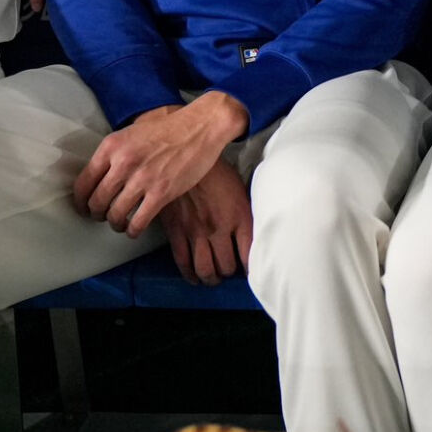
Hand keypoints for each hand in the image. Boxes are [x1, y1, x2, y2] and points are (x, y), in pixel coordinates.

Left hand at [73, 92, 248, 235]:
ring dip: (115, 223)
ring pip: (115, 214)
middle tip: (102, 216)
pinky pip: (138, 221)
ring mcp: (143, 179)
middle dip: (97, 214)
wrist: (200, 126)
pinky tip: (134, 229)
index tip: (84, 207)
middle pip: (97, 201)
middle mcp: (123, 163)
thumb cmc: (168, 127)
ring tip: (119, 223)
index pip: (83, 183)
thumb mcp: (132, 131)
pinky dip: (133, 230)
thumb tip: (100, 173)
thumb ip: (115, 152)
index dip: (81, 201)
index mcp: (112, 146)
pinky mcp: (162, 192)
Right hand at [159, 161, 254, 284]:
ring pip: (205, 269)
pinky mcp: (177, 231)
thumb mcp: (240, 187)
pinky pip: (183, 262)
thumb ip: (245, 212)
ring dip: (210, 278)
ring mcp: (196, 231)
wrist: (187, 154)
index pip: (250, 254)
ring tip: (213, 277)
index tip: (250, 270)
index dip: (250, 267)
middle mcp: (219, 228)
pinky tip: (194, 276)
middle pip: (227, 266)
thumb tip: (254, 229)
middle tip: (228, 271)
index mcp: (239, 215)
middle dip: (228, 273)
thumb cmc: (216, 168)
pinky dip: (189, 274)